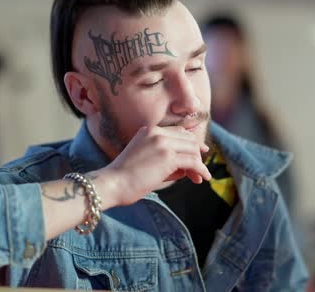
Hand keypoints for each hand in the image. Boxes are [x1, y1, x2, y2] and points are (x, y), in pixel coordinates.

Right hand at [97, 125, 211, 205]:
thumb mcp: (145, 160)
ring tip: (200, 178)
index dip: (191, 143)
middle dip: (196, 155)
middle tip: (200, 171)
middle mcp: (157, 133)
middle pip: (188, 139)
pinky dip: (201, 170)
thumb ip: (165, 159)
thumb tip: (187, 168)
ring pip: (192, 149)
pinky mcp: (168, 157)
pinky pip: (193, 162)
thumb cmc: (124, 177)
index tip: (200, 153)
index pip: (178, 132)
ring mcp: (163, 143)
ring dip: (199, 164)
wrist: (112, 183)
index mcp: (149, 130)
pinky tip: (202, 179)